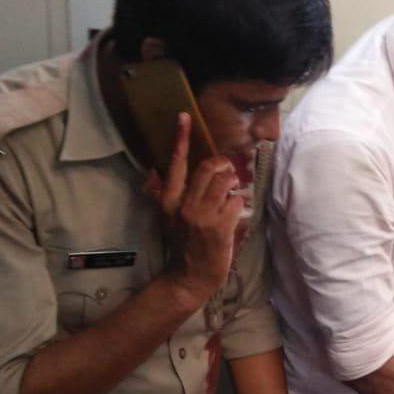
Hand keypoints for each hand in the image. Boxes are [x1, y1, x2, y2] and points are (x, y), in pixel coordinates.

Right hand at [146, 113, 244, 301]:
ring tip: (231, 194)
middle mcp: (184, 205)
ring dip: (233, 184)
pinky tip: (233, 216)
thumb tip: (155, 170)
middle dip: (224, 164)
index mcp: (169, 200)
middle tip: (228, 170)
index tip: (184, 116)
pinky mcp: (220, 226)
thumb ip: (164, 193)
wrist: (189, 277)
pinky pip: (237, 202)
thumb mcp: (168, 218)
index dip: (181, 138)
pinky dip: (239, 205)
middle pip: (209, 167)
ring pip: (226, 181)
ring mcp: (203, 216)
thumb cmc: (183, 245)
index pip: (176, 163)